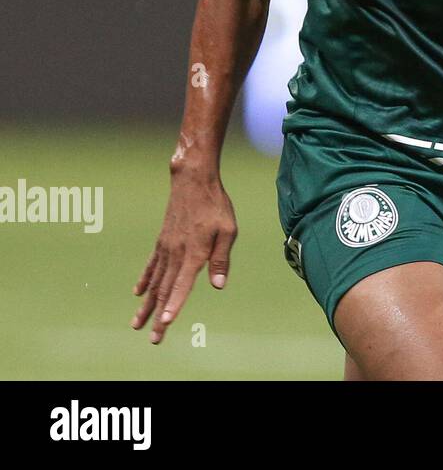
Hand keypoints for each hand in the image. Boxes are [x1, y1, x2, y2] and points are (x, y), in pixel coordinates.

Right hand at [131, 167, 236, 343]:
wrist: (193, 180)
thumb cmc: (216, 205)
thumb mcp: (228, 230)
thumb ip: (221, 259)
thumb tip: (218, 285)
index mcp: (195, 253)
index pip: (182, 285)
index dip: (174, 305)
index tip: (165, 323)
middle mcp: (176, 253)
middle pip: (165, 290)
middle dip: (158, 316)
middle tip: (153, 339)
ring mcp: (166, 248)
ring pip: (154, 282)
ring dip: (146, 305)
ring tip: (137, 325)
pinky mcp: (162, 241)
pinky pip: (151, 265)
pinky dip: (145, 280)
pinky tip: (138, 293)